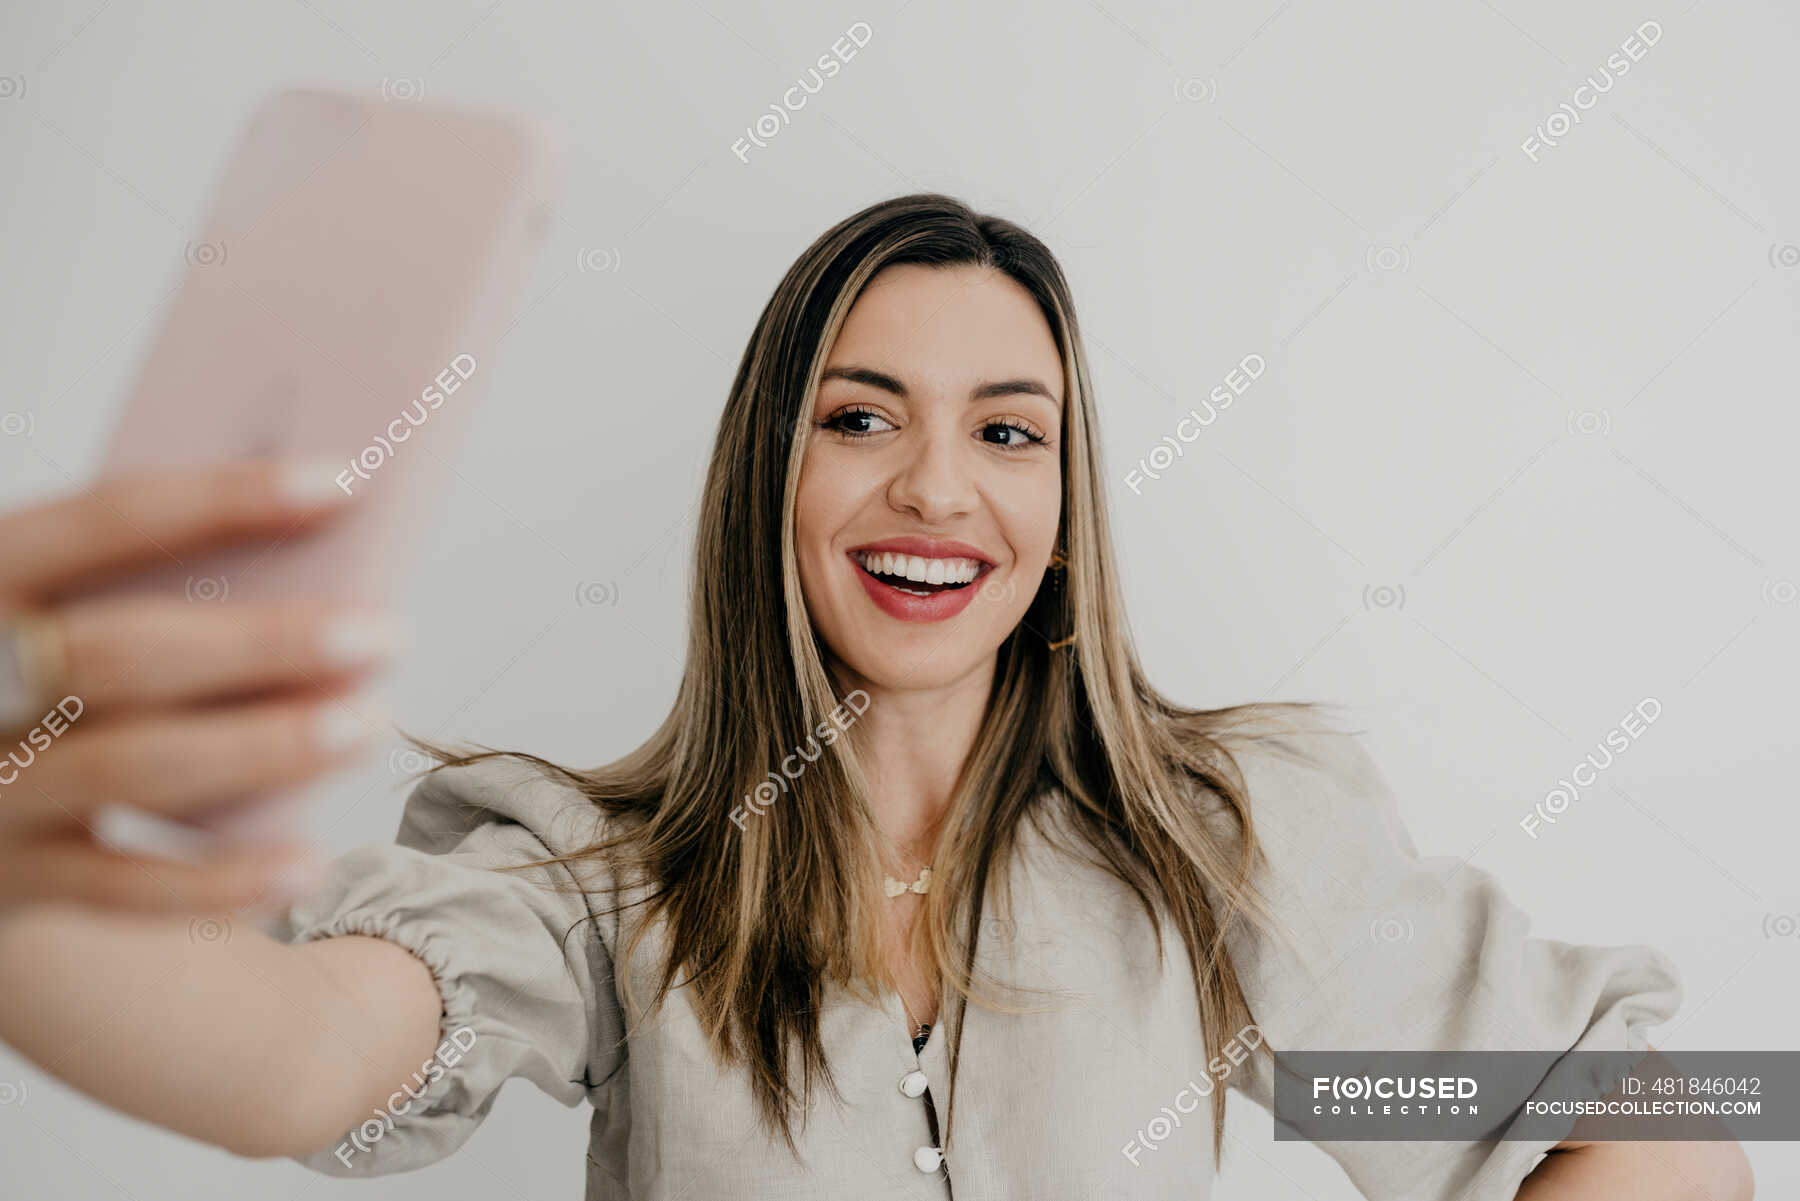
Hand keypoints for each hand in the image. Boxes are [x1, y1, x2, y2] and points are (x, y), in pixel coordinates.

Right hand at [0, 459, 401, 913]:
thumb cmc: (46, 673)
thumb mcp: (68, 605)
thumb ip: (152, 579)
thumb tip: (320, 546)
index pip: (102, 520)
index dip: (222, 498)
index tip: (343, 484)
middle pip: (120, 654)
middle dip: (263, 643)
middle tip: (383, 634)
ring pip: (130, 767)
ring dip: (264, 747)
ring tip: (365, 724)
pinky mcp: (11, 882)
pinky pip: (125, 888)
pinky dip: (223, 877)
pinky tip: (309, 861)